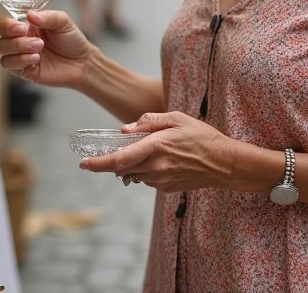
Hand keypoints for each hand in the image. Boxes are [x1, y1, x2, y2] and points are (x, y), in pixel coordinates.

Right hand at [0, 10, 96, 88]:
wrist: (83, 62)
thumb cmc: (72, 40)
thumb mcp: (63, 22)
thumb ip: (47, 16)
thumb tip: (29, 14)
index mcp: (26, 26)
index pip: (4, 24)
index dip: (7, 25)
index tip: (21, 27)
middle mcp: (20, 41)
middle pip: (0, 39)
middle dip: (14, 39)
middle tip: (36, 40)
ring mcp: (21, 56)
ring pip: (3, 53)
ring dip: (19, 49)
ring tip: (39, 48)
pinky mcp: (25, 71)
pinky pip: (10, 66)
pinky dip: (21, 61)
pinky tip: (36, 59)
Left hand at [79, 111, 234, 193]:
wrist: (224, 163)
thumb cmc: (201, 136)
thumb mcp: (177, 118)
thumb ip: (149, 122)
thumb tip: (125, 130)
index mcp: (157, 146)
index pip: (120, 159)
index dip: (98, 163)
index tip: (83, 164)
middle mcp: (156, 166)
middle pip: (122, 168)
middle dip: (114, 161)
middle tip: (117, 150)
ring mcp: (161, 180)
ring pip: (134, 174)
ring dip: (133, 164)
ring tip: (153, 151)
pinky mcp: (166, 188)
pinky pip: (147, 179)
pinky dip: (146, 170)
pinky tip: (163, 160)